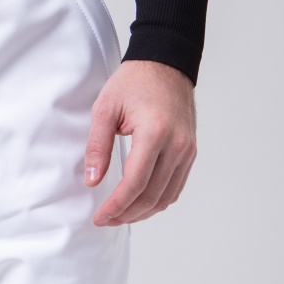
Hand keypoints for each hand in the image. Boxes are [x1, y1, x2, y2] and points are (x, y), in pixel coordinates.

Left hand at [84, 60, 196, 225]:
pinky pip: (176, 187)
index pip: (135, 183)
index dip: (116, 206)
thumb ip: (97, 146)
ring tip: (120, 216)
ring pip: (166, 197)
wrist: (166, 63)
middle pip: (151, 195)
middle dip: (126, 214)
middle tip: (106, 220)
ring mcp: (187, 149)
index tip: (100, 216)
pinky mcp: (190, 151)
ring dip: (142, 212)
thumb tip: (92, 180)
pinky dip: (158, 201)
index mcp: (155, 132)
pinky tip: (139, 204)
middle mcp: (177, 144)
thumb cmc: (134, 81)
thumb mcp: (105, 109)